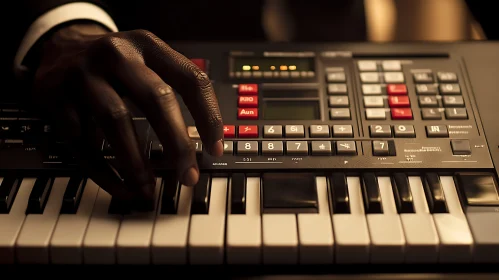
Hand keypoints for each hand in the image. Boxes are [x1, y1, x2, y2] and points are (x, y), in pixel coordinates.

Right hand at [30, 23, 223, 207]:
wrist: (59, 45)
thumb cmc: (114, 63)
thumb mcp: (145, 59)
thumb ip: (173, 88)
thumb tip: (204, 144)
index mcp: (148, 45)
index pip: (191, 79)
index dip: (209, 117)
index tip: (215, 150)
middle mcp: (117, 55)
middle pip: (156, 99)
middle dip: (177, 144)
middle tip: (188, 176)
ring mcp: (84, 73)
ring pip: (117, 121)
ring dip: (136, 162)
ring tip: (148, 189)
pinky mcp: (55, 96)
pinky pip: (82, 141)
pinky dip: (103, 170)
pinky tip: (119, 187)